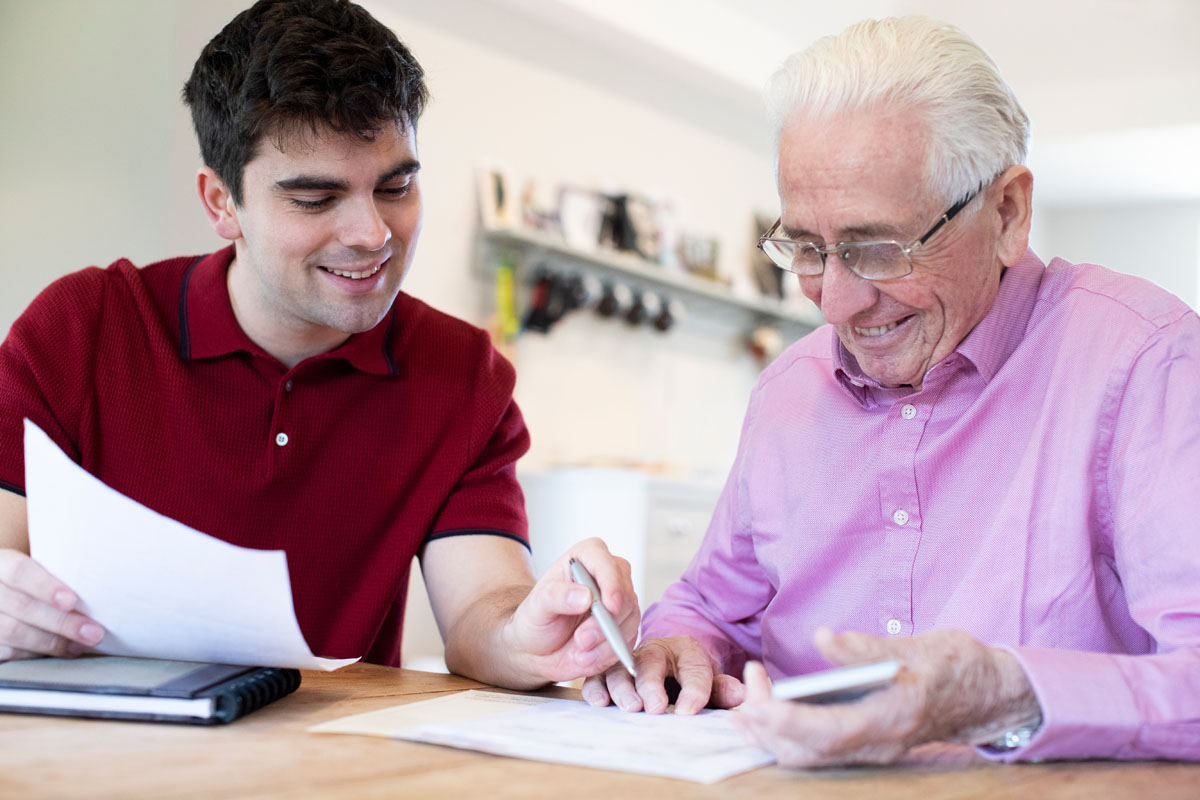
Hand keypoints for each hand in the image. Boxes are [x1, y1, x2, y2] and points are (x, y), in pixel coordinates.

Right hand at [0, 549, 103, 660]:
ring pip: (13, 632)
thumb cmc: (31, 582)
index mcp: (0, 564)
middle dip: (62, 622)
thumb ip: (58, 574)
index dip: (45, 586)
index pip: (19, 571)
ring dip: (54, 642)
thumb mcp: (38, 569)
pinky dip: (37, 653)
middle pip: (21, 606)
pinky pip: (8, 652)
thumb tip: (101, 590)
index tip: (72, 601)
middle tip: (94, 632)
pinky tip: (62, 650)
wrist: (3, 596)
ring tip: (82, 644)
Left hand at [502, 538, 638, 683]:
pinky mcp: (625, 627)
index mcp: (588, 557)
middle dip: (605, 623)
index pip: (606, 563)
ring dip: (606, 642)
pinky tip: (587, 658)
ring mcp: (621, 602)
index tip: (609, 607)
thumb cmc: (536, 619)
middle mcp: (609, 576)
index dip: (611, 584)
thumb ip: (556, 596)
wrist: (538, 648)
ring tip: (579, 653)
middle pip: (624, 594)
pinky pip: (628, 640)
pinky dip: (608, 653)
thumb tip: (585, 596)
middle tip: (582, 640)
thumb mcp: (537, 606)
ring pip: (630, 619)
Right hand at [582, 635, 744, 713]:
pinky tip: (599, 701)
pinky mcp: (607, 671)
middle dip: (651, 685)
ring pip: (620, 668)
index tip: (689, 711)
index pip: (694, 668)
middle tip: (654, 707)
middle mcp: (654, 651)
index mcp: (686, 650)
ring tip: (629, 706)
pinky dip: (596, 687)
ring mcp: (628, 660)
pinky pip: (597, 675)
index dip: (693, 689)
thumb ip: (723, 689)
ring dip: (622, 687)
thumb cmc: (688, 677)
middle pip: (650, 663)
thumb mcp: (710, 681)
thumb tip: (740, 695)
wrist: (668, 664)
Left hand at [733, 627, 1040, 767]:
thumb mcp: (917, 646)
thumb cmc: (956, 665)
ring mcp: (873, 750)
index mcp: (893, 718)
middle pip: (811, 752)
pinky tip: (767, 717)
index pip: (830, 732)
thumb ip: (866, 647)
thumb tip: (823, 638)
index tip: (760, 699)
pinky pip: (818, 753)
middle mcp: (880, 744)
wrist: (991, 695)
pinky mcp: (867, 745)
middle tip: (747, 688)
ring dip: (772, 737)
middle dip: (769, 727)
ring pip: (810, 758)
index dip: (788, 721)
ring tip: (742, 707)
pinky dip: (787, 739)